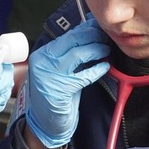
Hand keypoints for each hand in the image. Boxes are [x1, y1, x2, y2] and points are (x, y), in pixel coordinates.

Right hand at [26, 16, 109, 147]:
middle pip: (72, 40)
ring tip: (106, 50)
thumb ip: (70, 54)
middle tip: (106, 36)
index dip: (85, 29)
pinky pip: (84, 75)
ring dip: (96, 50)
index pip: (67, 36)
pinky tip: (105, 67)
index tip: (98, 26)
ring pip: (78, 54)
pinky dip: (97, 70)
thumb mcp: (58, 71)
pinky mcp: (60, 89)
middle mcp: (43, 62)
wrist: (45, 122)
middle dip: (92, 36)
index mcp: (42, 55)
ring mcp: (50, 75)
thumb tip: (89, 34)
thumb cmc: (55, 95)